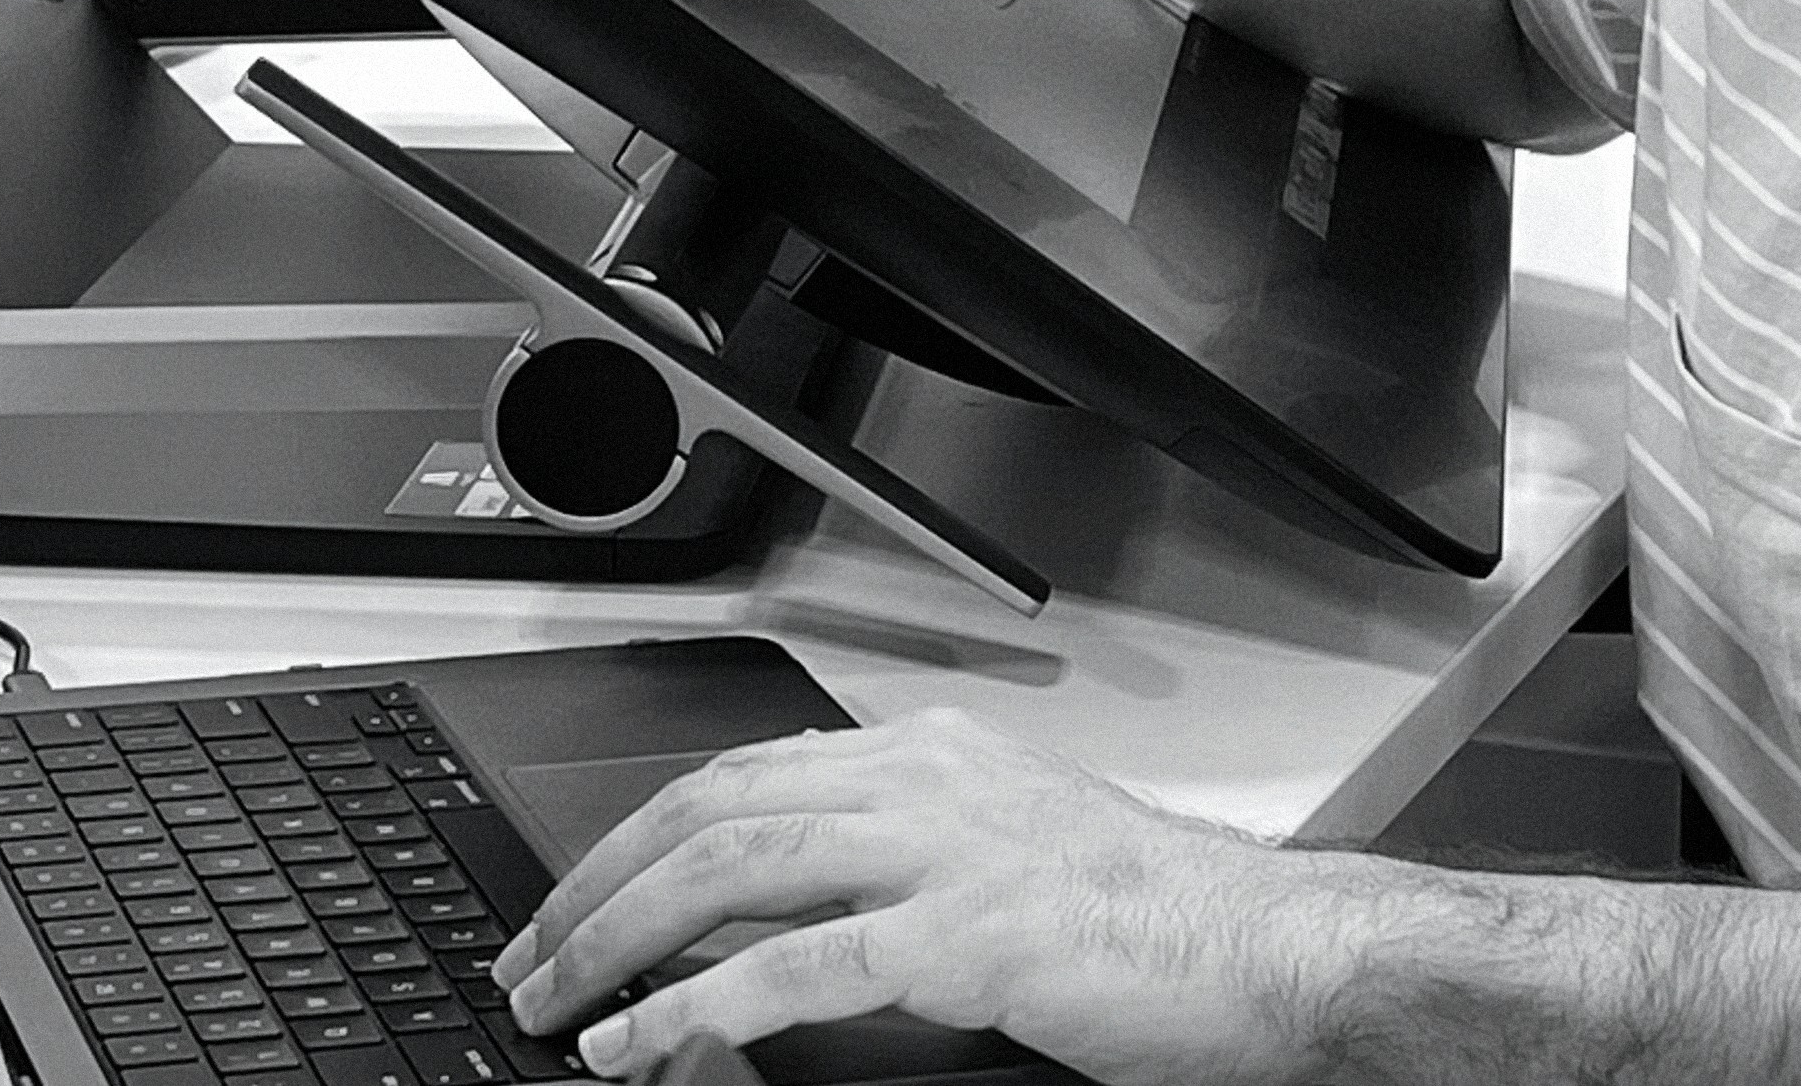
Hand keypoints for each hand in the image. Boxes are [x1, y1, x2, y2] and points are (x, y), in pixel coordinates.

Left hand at [494, 706, 1347, 1083]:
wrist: (1274, 954)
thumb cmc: (1158, 925)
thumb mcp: (1008, 862)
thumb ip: (896, 870)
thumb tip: (774, 924)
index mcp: (933, 758)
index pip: (741, 773)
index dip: (636, 836)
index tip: (573, 903)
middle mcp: (927, 782)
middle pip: (708, 809)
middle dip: (593, 886)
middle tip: (527, 959)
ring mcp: (947, 852)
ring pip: (728, 870)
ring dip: (616, 940)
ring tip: (556, 1003)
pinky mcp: (968, 936)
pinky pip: (795, 968)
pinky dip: (694, 1006)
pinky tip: (640, 1043)